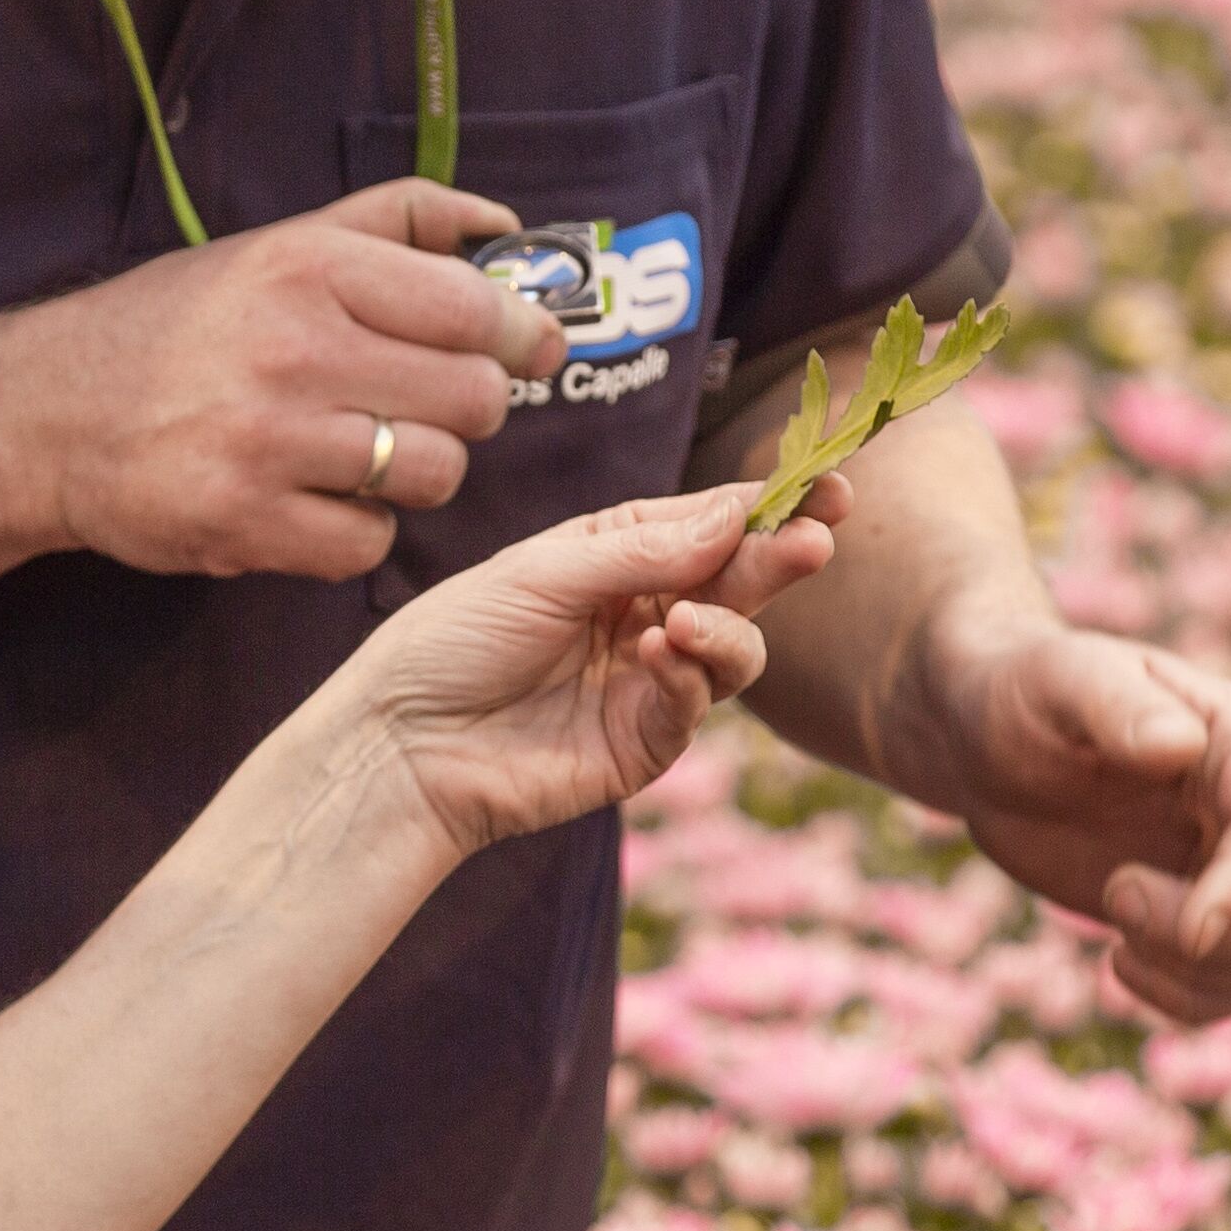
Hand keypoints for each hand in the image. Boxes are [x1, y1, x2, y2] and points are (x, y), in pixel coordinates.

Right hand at [12, 183, 565, 581]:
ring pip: (434, 474)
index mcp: (308, 268)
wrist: (42, 413)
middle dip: (469, 407)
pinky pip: (369, 543)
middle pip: (473, 399)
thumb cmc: (175, 325)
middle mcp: (292, 349)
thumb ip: (397, 221)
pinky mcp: (243, 523)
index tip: (529, 347)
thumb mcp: (277, 245)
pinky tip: (313, 500)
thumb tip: (505, 226)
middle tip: (426, 403)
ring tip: (364, 451)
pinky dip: (356, 531)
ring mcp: (268, 443)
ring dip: (416, 470)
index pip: (473, 309)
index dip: (521, 334)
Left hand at [342, 480, 847, 857]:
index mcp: (616, 552)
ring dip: (730, 626)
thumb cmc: (452, 641)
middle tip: (818, 538)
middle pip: (737, 578)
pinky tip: (662, 654)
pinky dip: (691, 674)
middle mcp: (645, 610)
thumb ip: (642, 550)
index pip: (710, 521)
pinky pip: (697, 703)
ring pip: (737, 645)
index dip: (770, 504)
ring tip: (690, 621)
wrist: (401, 746)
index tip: (828, 484)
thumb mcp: (542, 572)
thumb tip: (737, 517)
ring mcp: (651, 678)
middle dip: (780, 556)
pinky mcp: (646, 742)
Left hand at [910, 628, 1230, 1022]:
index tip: (1191, 934)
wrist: (990, 746)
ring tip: (1118, 934)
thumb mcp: (1055, 681)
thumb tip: (1180, 744)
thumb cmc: (1019, 697)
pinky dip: (1193, 999)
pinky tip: (1119, 962)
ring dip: (1203, 973)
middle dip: (1207, 935)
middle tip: (1114, 897)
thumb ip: (1115, 704)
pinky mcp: (1213, 914)